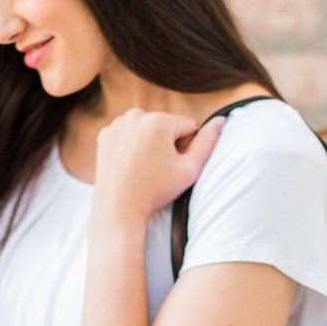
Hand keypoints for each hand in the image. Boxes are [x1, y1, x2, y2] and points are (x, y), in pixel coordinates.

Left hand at [92, 108, 223, 224]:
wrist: (118, 210)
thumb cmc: (156, 192)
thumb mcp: (190, 170)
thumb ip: (208, 142)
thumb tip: (221, 120)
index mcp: (158, 121)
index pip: (188, 126)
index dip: (187, 148)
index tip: (173, 166)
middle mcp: (135, 115)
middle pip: (167, 125)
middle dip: (168, 144)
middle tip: (158, 170)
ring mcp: (117, 124)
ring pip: (148, 128)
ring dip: (151, 143)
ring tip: (144, 168)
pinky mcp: (105, 134)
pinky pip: (130, 134)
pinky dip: (133, 146)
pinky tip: (131, 165)